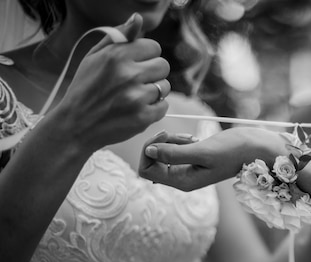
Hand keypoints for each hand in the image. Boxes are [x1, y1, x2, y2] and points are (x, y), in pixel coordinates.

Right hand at [49, 13, 170, 154]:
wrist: (76, 125)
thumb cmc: (85, 88)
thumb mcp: (94, 56)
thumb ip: (118, 36)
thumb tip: (138, 19)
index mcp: (117, 56)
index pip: (154, 47)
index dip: (146, 55)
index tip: (135, 64)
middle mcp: (129, 75)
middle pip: (163, 66)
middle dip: (152, 72)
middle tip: (136, 81)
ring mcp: (138, 98)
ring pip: (165, 87)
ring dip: (154, 91)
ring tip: (134, 96)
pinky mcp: (143, 117)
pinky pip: (164, 106)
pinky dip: (154, 108)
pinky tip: (137, 109)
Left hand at [139, 127, 286, 190]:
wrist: (258, 148)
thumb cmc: (235, 150)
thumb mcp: (204, 151)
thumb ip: (174, 153)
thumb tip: (149, 151)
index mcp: (183, 182)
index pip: (147, 170)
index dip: (149, 151)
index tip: (164, 136)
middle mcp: (184, 178)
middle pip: (152, 162)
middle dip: (158, 144)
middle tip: (173, 134)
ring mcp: (189, 169)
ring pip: (163, 154)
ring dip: (170, 141)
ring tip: (190, 137)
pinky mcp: (195, 159)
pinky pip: (175, 149)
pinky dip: (179, 140)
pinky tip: (194, 138)